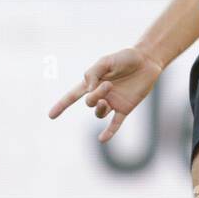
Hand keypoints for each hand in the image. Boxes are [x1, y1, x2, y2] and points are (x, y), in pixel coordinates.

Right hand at [47, 47, 163, 141]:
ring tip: (108, 98)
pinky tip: (102, 139)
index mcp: (92, 83)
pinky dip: (109, 132)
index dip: (61, 105)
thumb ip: (93, 73)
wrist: (147, 61)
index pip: (72, 96)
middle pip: (89, 103)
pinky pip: (115, 124)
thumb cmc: (125, 58)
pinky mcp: (125, 108)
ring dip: (100, 108)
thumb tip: (89, 92)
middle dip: (95, 96)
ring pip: (99, 113)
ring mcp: (113, 102)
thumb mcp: (105, 61)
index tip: (51, 116)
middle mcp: (101, 95)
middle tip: (109, 84)